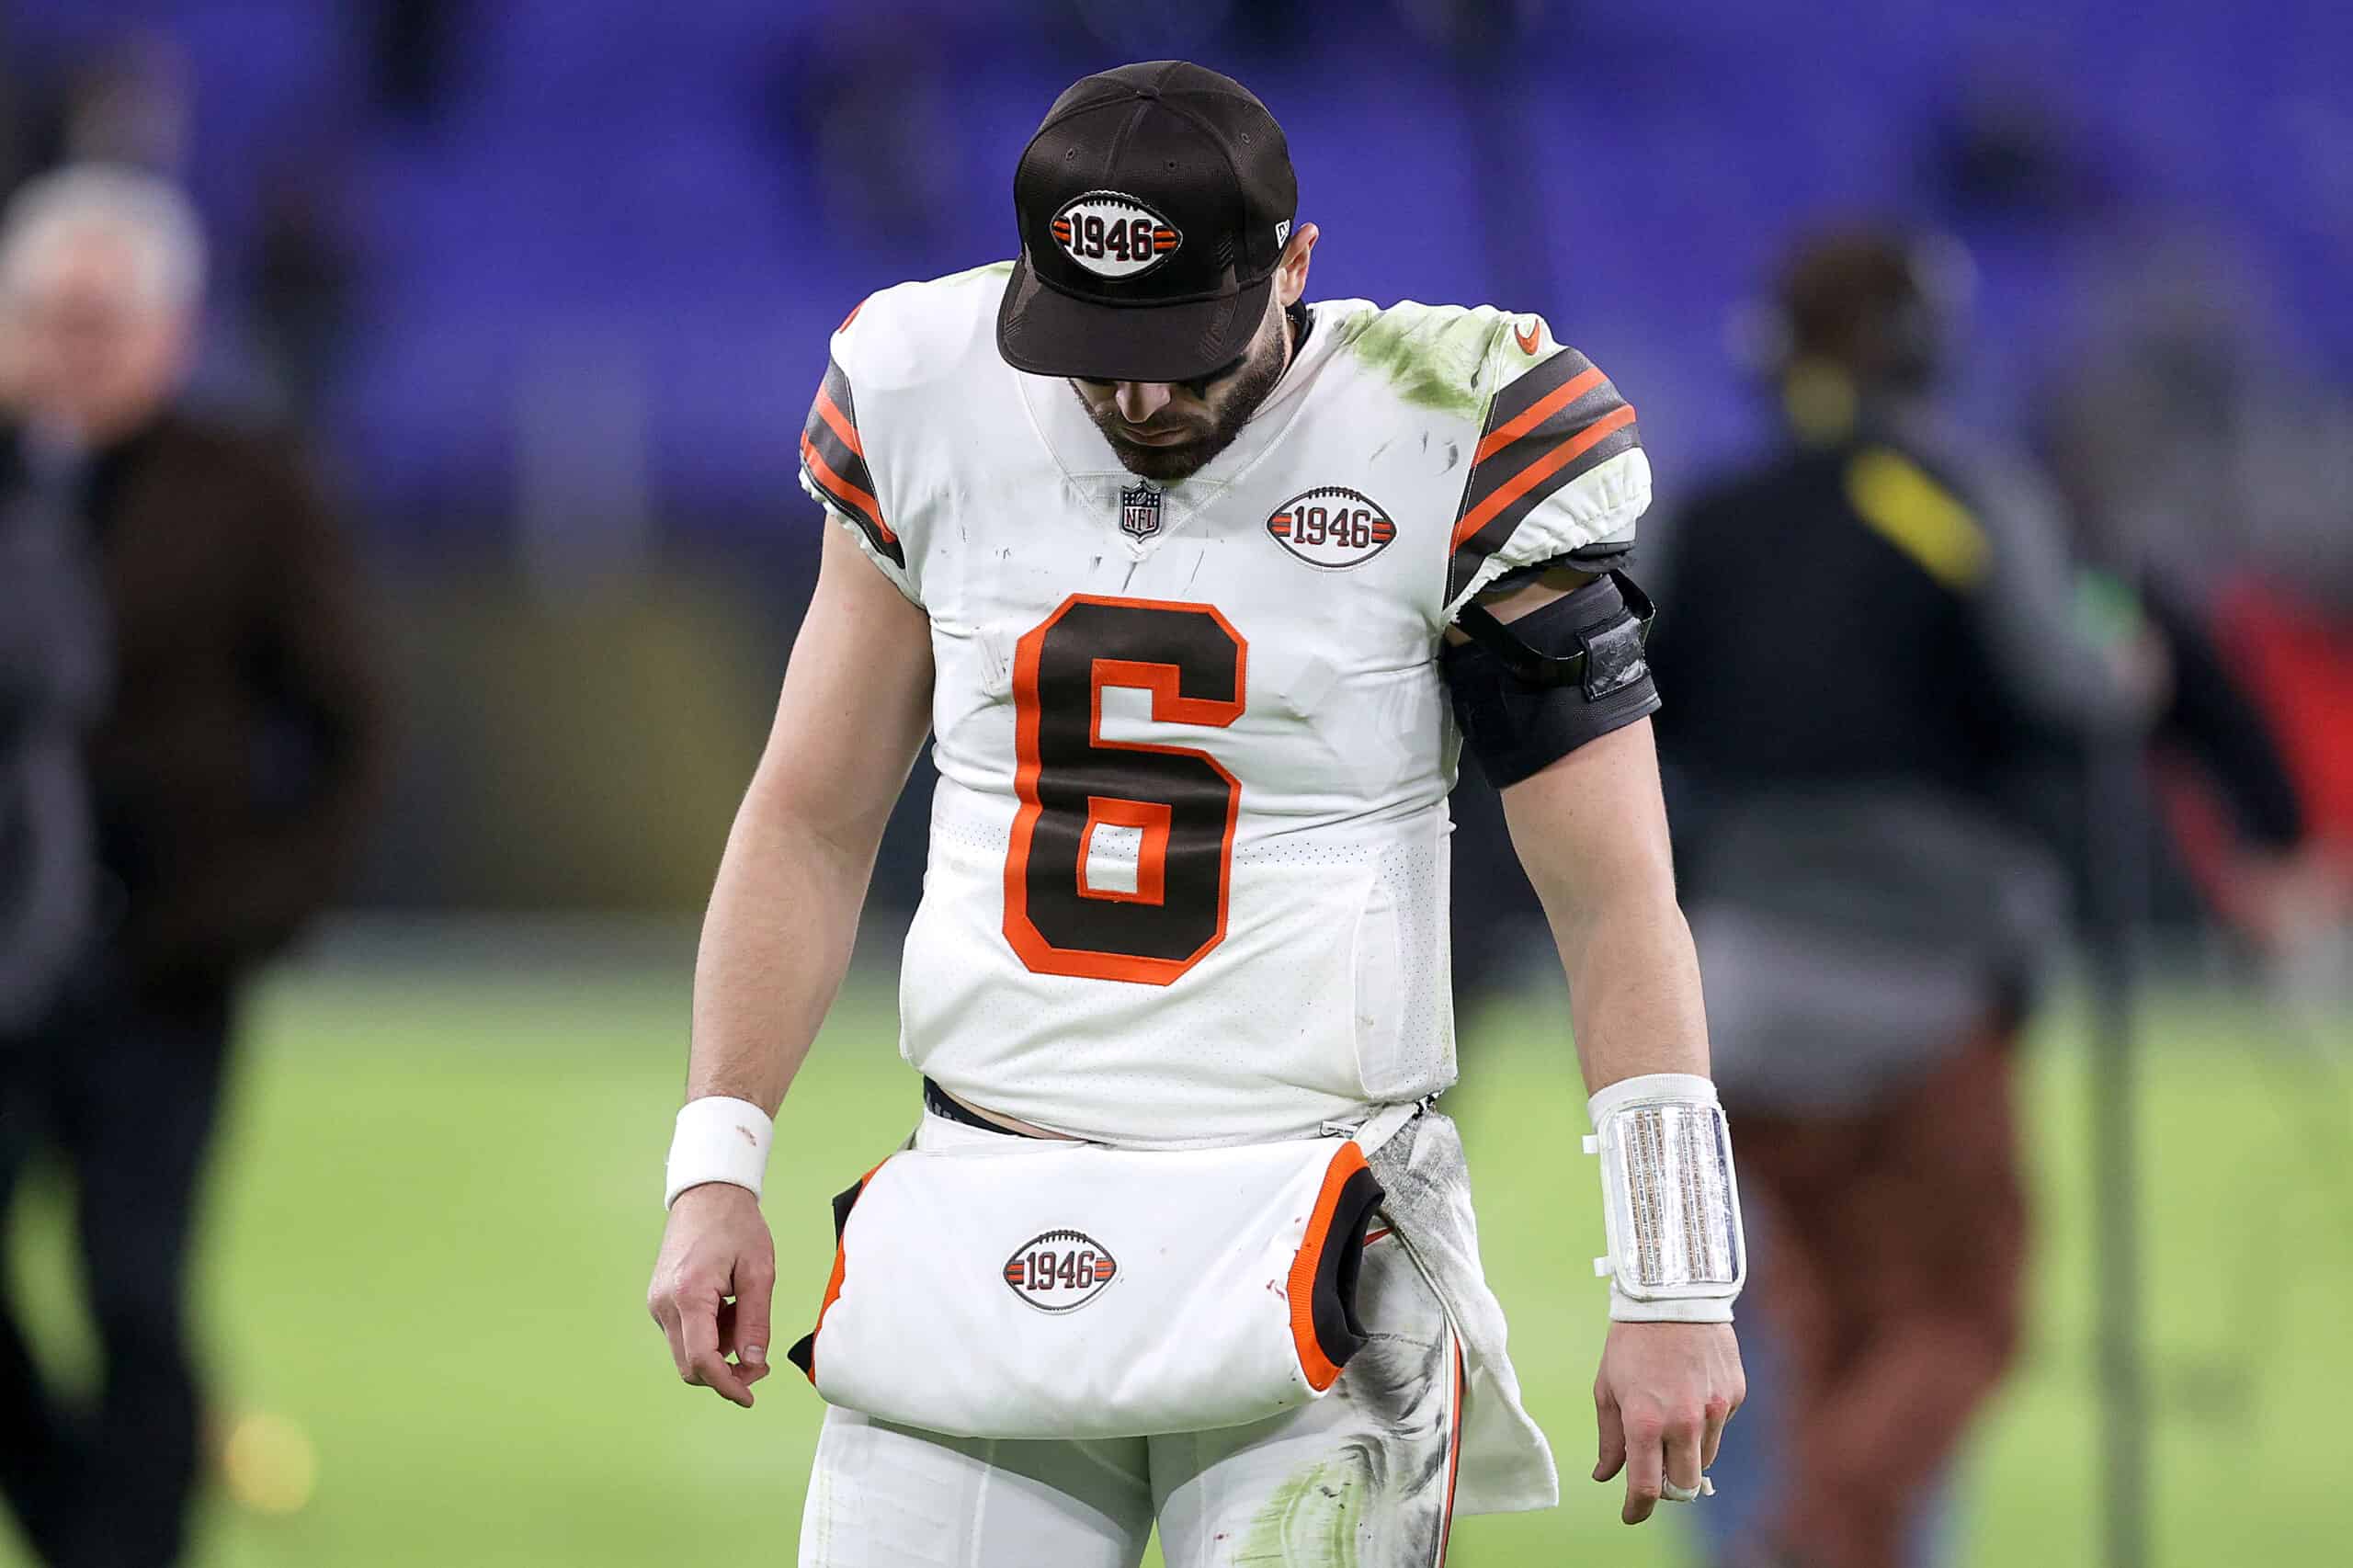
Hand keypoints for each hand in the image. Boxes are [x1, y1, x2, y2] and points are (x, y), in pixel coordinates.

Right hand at [646, 1183, 776, 1407]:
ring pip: (687, 1352)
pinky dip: (708, 1335)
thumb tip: (754, 1363)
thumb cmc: (737, 1226)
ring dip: (719, 1350)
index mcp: (689, 1294)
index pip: (702, 1360)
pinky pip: (684, 1335)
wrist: (707, 1195)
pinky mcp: (659, 1301)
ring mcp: (657, 1303)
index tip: (749, 1397)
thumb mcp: (759, 1272)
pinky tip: (727, 1307)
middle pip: (689, 1366)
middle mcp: (664, 1304)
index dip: (727, 1385)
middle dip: (725, 1373)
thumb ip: (756, 1321)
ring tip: (743, 1311)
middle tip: (759, 1360)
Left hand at [1592, 1320, 1744, 1523]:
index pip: (1646, 1488)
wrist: (1672, 1295)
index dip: (1637, 1509)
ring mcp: (1714, 1410)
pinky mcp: (1734, 1396)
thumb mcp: (1607, 1389)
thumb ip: (1610, 1439)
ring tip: (1670, 1425)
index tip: (1631, 1514)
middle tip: (1653, 1477)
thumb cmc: (1631, 1342)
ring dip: (1685, 1456)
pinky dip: (1705, 1426)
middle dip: (1666, 1489)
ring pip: (1704, 1458)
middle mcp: (1684, 1422)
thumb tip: (1605, 1475)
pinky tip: (1690, 1396)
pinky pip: (1721, 1428)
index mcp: (1645, 1422)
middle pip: (1682, 1485)